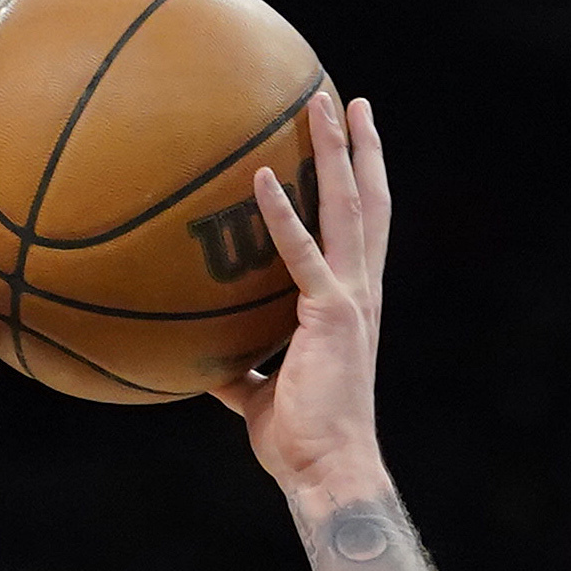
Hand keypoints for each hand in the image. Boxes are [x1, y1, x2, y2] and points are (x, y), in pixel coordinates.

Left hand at [210, 89, 390, 501]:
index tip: (353, 144)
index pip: (360, 231)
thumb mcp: (260, 393)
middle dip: (360, 150)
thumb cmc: (298, 439)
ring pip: (350, 210)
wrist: (325, 469)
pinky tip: (263, 176)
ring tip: (323, 105)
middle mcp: (359, 292)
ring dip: (337, 154)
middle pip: (368, 204)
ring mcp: (350, 299)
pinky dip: (282, 214)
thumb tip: (202, 361)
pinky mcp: (330, 315)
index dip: (360, 185)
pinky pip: (302, 254)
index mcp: (349, 305)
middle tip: (350, 101)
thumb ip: (240, 367)